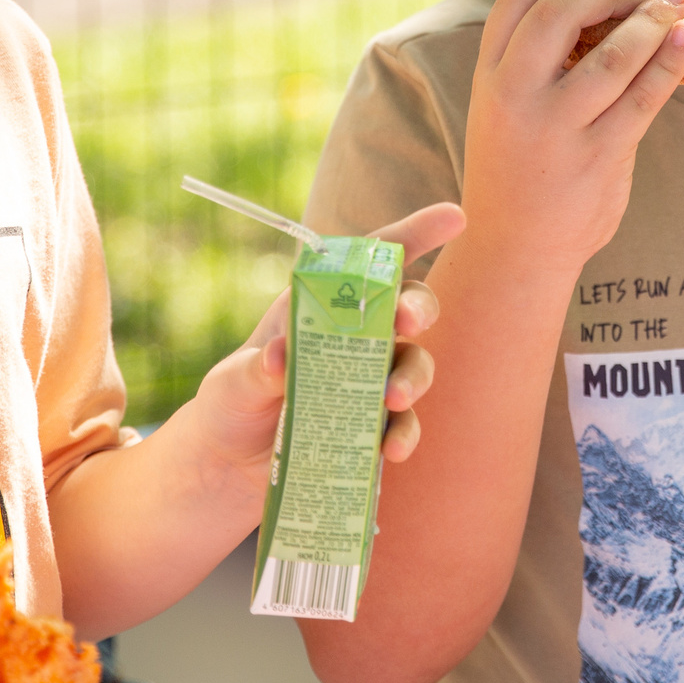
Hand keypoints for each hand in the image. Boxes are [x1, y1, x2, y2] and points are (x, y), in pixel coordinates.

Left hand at [191, 201, 465, 472]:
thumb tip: (278, 357)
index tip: (454, 218)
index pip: (371, 260)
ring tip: (393, 398)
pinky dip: (404, 433)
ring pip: (416, 363)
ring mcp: (371, 380)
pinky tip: (391, 448)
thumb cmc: (231, 401)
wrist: (229, 464)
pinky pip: (404, 423)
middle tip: (408, 321)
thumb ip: (256, 368)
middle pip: (408, 305)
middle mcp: (357, 336)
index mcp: (323, 304)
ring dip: (413, 376)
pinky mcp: (374, 426)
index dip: (415, 234)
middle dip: (418, 307)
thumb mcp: (233, 381)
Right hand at [458, 0, 683, 274]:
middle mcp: (515, 98)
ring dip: (651, 20)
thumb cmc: (519, 168)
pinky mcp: (599, 157)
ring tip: (675, 3)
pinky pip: (644, 98)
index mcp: (488, 77)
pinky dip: (670, 60)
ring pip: (611, 55)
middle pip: (559, 12)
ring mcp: (557, 129)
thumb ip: (535, 60)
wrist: (514, 250)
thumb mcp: (504, 108)